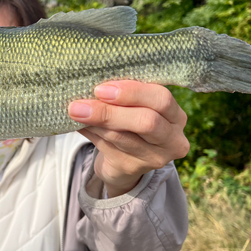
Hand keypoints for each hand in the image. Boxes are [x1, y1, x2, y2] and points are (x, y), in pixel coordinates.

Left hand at [68, 81, 188, 197]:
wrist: (124, 161)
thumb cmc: (130, 123)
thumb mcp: (134, 107)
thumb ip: (122, 95)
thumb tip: (90, 81)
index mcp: (176, 115)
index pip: (161, 99)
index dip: (132, 92)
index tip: (102, 88)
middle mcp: (172, 139)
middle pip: (146, 122)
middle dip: (110, 111)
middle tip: (80, 105)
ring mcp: (154, 158)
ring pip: (121, 136)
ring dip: (94, 122)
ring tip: (74, 111)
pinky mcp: (132, 169)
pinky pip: (106, 147)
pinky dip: (89, 133)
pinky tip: (78, 124)